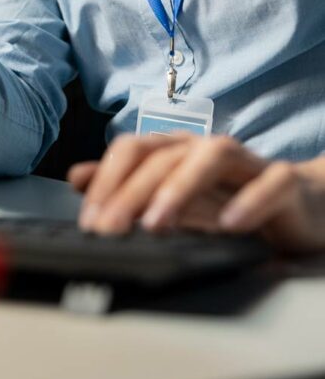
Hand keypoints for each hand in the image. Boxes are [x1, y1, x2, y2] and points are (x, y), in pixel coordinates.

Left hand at [69, 134, 324, 253]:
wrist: (301, 205)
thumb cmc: (232, 200)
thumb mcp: (173, 198)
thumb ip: (126, 187)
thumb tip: (77, 177)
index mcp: (177, 150)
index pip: (132, 150)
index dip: (107, 180)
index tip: (89, 220)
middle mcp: (206, 148)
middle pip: (164, 156)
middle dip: (131, 193)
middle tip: (109, 230)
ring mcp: (248, 162)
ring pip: (212, 156)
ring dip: (180, 188)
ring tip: (157, 224)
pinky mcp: (285, 182)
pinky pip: (270, 183)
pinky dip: (249, 202)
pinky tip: (229, 225)